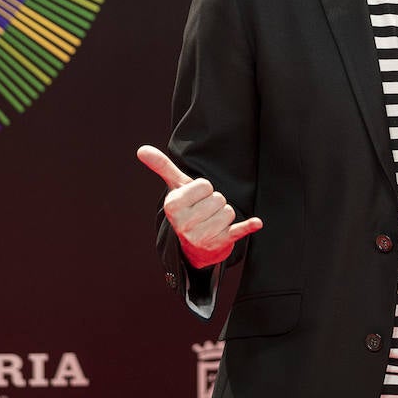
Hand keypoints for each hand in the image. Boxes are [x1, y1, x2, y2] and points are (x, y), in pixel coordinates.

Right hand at [136, 145, 262, 268]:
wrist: (194, 248)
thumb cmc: (187, 211)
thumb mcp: (175, 189)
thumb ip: (162, 167)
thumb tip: (141, 149)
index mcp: (173, 206)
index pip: (205, 185)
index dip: (205, 191)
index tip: (197, 201)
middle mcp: (184, 224)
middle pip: (218, 198)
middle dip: (216, 204)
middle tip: (205, 213)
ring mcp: (201, 237)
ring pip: (229, 211)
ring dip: (225, 216)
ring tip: (213, 223)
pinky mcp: (219, 245)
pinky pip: (238, 230)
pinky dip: (248, 227)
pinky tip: (256, 223)